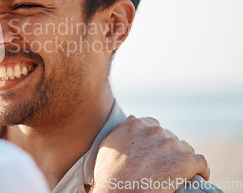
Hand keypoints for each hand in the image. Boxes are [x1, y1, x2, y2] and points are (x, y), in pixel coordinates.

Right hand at [92, 116, 208, 192]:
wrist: (118, 192)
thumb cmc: (109, 175)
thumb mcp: (108, 145)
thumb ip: (121, 132)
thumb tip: (130, 123)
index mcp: (134, 125)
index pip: (153, 126)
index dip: (156, 140)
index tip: (157, 152)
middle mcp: (153, 131)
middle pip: (170, 138)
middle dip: (169, 151)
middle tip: (164, 166)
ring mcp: (169, 145)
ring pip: (185, 149)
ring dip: (183, 160)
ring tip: (180, 174)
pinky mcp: (184, 161)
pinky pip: (201, 162)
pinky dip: (201, 170)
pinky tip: (199, 177)